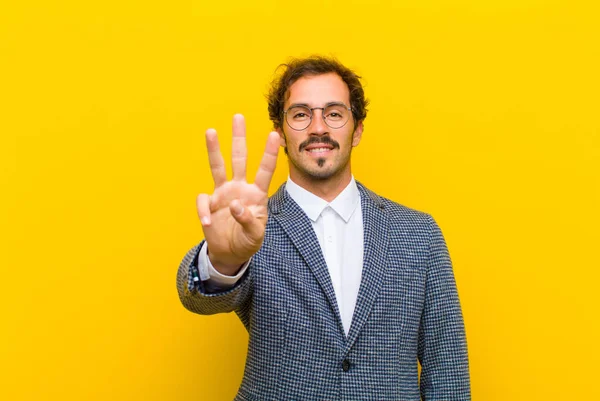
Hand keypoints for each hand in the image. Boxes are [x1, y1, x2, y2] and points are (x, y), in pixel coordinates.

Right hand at [196, 114, 279, 274]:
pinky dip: (203, 211)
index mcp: (256, 194)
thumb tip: (235, 205)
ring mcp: (223, 194)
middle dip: (239, 138)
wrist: (230, 253)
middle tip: (238, 116)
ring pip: (218, 166)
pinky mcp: (209, 204)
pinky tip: (208, 223)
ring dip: (214, 149)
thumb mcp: (255, 235)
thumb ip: (249, 221)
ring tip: (211, 131)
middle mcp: (240, 188)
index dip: (269, 153)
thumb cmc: (247, 241)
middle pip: (239, 158)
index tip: (274, 134)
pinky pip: (202, 202)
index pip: (265, 170)